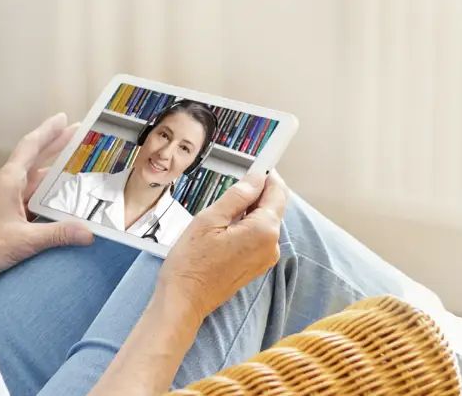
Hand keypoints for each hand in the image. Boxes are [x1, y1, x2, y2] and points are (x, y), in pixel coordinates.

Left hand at [0, 113, 94, 288]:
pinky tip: (64, 202)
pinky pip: (33, 201)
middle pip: (36, 160)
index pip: (30, 147)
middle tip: (79, 135)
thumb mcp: (22, 240)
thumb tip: (88, 232)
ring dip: (55, 174)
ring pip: (36, 182)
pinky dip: (49, 197)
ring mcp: (6, 202)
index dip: (48, 131)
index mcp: (7, 181)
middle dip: (57, 146)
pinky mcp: (7, 218)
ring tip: (78, 166)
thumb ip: (56, 234)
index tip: (64, 118)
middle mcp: (6, 187)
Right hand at [155, 170, 288, 324]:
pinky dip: (245, 226)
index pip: (277, 192)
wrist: (184, 299)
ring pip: (263, 221)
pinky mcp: (256, 266)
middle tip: (231, 185)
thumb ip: (237, 195)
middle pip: (272, 206)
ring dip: (248, 210)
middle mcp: (272, 245)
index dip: (267, 174)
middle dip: (256, 192)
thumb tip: (256, 178)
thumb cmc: (191, 262)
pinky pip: (257, 237)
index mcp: (264, 230)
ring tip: (219, 213)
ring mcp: (266, 258)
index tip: (258, 162)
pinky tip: (223, 229)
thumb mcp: (210, 218)